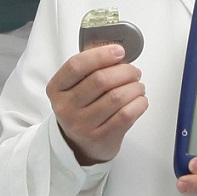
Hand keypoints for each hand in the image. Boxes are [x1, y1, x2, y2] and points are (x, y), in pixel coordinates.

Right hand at [49, 42, 145, 164]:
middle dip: (124, 71)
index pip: (76, 65)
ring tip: (138, 86)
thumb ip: (90, 68)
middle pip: (100, 80)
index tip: (118, 51)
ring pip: (116, 97)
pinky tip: (139, 100)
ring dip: (134, 87)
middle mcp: (66, 107)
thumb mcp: (74, 87)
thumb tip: (115, 51)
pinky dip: (139, 103)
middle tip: (134, 71)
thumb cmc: (80, 109)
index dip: (100, 55)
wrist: (78, 144)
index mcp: (57, 89)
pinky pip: (126, 115)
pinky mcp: (100, 137)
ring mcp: (82, 124)